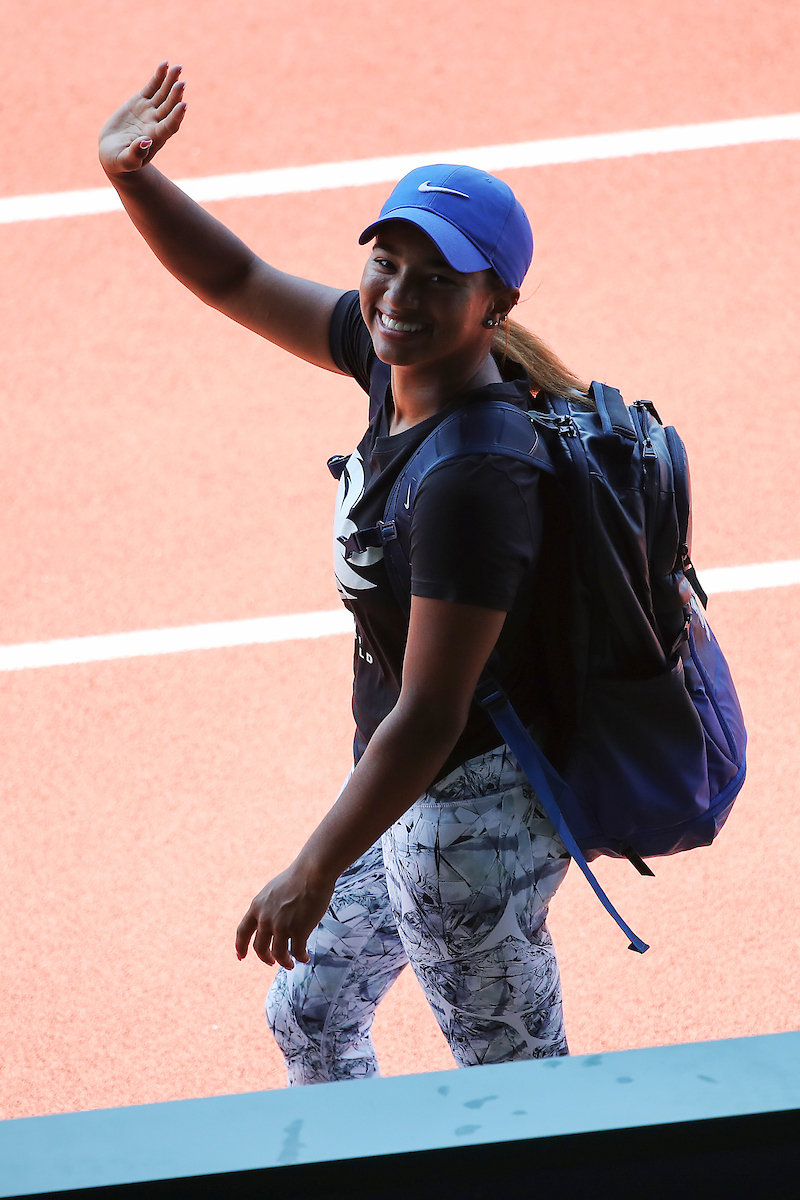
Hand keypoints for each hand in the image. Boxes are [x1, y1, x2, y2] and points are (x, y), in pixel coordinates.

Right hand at [99, 62, 186, 177]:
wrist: (114, 154)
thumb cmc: (119, 162)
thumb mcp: (124, 161)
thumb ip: (135, 154)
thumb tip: (146, 141)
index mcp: (155, 139)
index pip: (169, 126)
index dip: (176, 117)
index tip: (183, 105)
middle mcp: (156, 123)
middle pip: (169, 108)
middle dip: (175, 95)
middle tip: (181, 82)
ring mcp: (150, 112)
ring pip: (163, 95)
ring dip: (170, 81)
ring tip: (178, 67)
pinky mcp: (141, 102)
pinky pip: (152, 87)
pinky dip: (159, 76)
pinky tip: (165, 64)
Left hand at [235, 860, 334, 969]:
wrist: (312, 872)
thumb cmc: (296, 878)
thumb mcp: (271, 891)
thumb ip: (266, 907)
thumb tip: (266, 921)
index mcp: (257, 907)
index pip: (242, 932)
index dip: (240, 946)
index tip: (241, 956)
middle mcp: (265, 919)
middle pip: (260, 948)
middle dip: (265, 958)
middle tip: (272, 962)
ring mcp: (281, 926)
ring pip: (278, 954)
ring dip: (284, 962)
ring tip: (290, 964)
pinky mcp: (298, 931)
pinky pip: (297, 952)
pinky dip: (301, 958)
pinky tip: (305, 958)